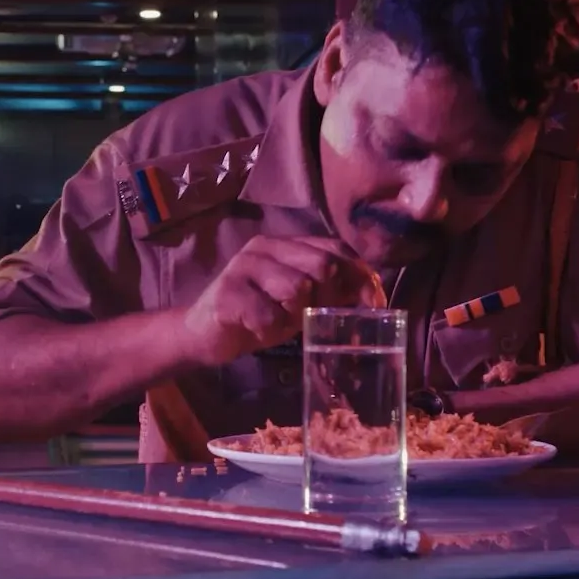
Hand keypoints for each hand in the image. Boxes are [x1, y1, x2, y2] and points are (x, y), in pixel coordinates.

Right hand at [176, 236, 386, 368]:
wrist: (204, 334)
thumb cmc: (257, 315)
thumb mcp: (299, 303)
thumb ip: (329, 291)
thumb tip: (373, 294)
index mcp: (284, 245)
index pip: (336, 248)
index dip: (361, 275)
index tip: (375, 304)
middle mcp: (264, 248)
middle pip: (321, 265)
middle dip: (326, 298)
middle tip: (311, 318)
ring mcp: (243, 268)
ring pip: (297, 289)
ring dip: (293, 316)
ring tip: (278, 322)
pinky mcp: (227, 295)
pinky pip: (268, 316)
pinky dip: (269, 330)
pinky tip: (256, 330)